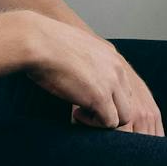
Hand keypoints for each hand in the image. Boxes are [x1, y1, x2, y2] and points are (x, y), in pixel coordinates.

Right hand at [22, 15, 164, 135]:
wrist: (38, 41)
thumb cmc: (46, 44)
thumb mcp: (75, 48)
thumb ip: (86, 61)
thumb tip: (79, 73)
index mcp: (111, 56)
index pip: (124, 87)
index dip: (108, 99)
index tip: (87, 100)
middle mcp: (117, 68)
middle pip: (128, 102)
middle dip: (109, 112)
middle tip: (85, 110)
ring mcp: (111, 83)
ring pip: (124, 116)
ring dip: (103, 119)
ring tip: (80, 112)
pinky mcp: (100, 97)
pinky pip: (108, 123)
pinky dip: (93, 124)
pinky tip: (74, 113)